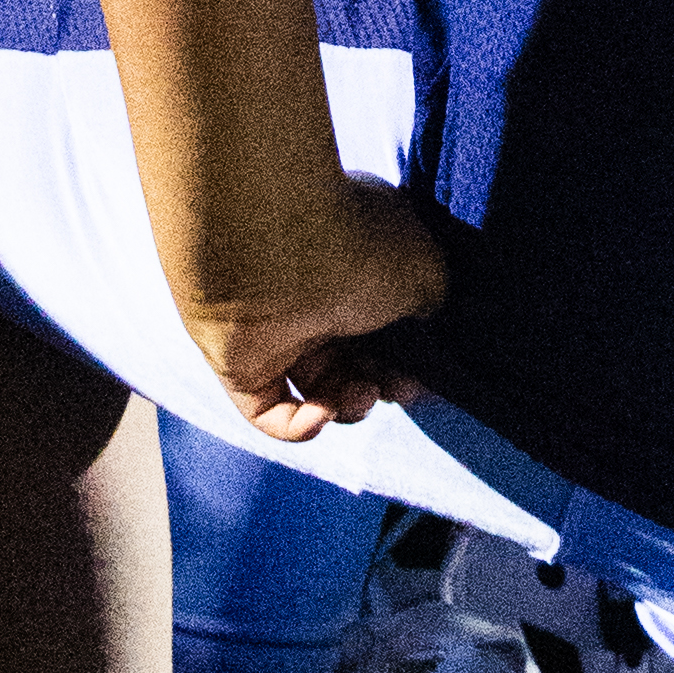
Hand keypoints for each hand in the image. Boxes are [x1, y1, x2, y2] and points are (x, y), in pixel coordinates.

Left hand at [178, 181, 458, 443]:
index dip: (414, 349)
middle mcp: (317, 292)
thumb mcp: (426, 268)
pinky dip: (300, 425)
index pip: (389, 314)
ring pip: (320, 388)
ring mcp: (277, 329)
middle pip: (358, 356)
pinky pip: (271, 411)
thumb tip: (419, 325)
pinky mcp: (241, 365)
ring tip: (360, 395)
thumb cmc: (357, 247)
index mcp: (358, 258)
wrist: (270, 248)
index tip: (429, 368)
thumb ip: (432, 304)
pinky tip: (321, 413)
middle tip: (399, 389)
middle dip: (386, 380)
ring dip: (350, 405)